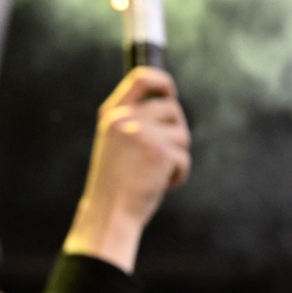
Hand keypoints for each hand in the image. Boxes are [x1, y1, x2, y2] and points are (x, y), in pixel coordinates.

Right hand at [62, 67, 190, 272]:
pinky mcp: (160, 152)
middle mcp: (125, 119)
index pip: (142, 78)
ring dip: (176, 156)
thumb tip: (169, 102)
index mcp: (111, 115)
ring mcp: (142, 134)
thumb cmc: (114, 184)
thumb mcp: (115, 144)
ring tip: (154, 173)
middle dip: (174, 132)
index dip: (162, 81)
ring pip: (181, 134)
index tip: (170, 93)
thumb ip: (134, 122)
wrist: (108, 214)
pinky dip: (177, 174)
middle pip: (172, 109)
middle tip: (158, 157)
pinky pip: (184, 157)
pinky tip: (159, 184)